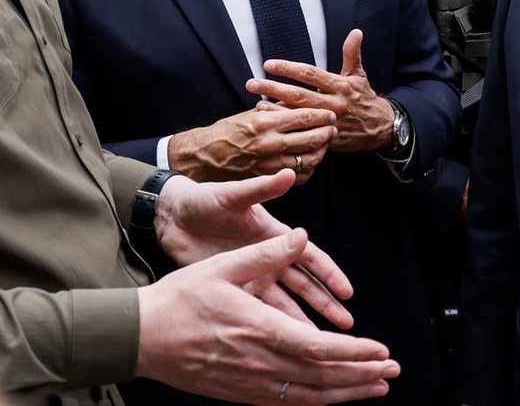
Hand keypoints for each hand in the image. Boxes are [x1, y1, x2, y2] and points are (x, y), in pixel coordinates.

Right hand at [138, 228, 398, 402]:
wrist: (140, 337)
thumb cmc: (179, 299)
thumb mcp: (221, 266)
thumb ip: (265, 255)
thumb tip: (301, 235)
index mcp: (258, 328)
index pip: (318, 349)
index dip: (355, 354)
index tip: (381, 351)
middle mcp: (258, 361)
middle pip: (320, 377)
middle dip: (362, 375)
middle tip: (392, 371)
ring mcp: (248, 382)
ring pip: (307, 395)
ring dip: (346, 392)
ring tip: (375, 387)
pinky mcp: (239, 392)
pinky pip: (285, 402)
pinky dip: (315, 401)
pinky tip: (333, 396)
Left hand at [155, 173, 357, 328]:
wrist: (172, 217)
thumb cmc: (205, 201)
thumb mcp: (233, 195)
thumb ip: (261, 189)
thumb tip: (287, 174)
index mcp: (274, 236)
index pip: (309, 257)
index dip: (329, 274)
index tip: (347, 291)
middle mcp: (269, 259)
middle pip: (304, 285)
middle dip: (325, 303)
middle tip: (346, 324)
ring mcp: (252, 276)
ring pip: (284, 304)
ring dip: (302, 320)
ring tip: (319, 343)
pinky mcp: (233, 290)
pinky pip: (258, 312)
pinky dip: (273, 328)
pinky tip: (283, 344)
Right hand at [167, 104, 335, 182]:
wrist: (204, 157)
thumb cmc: (227, 132)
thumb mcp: (250, 114)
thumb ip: (276, 110)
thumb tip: (300, 102)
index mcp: (265, 122)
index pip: (305, 117)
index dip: (323, 115)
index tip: (330, 113)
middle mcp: (269, 144)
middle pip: (312, 138)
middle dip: (328, 132)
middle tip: (334, 127)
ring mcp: (270, 164)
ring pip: (309, 159)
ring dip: (322, 150)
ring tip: (325, 143)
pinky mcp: (268, 179)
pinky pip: (298, 176)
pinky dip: (309, 169)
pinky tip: (311, 160)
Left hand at [250, 30, 395, 152]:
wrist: (381, 128)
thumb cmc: (365, 99)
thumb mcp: (360, 75)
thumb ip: (352, 54)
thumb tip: (356, 32)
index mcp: (340, 85)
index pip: (310, 73)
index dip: (288, 69)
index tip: (269, 64)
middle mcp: (333, 102)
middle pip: (299, 94)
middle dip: (274, 88)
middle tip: (253, 83)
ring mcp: (329, 121)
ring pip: (299, 114)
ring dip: (277, 110)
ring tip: (257, 104)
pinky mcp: (327, 137)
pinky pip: (304, 132)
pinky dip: (289, 127)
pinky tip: (273, 123)